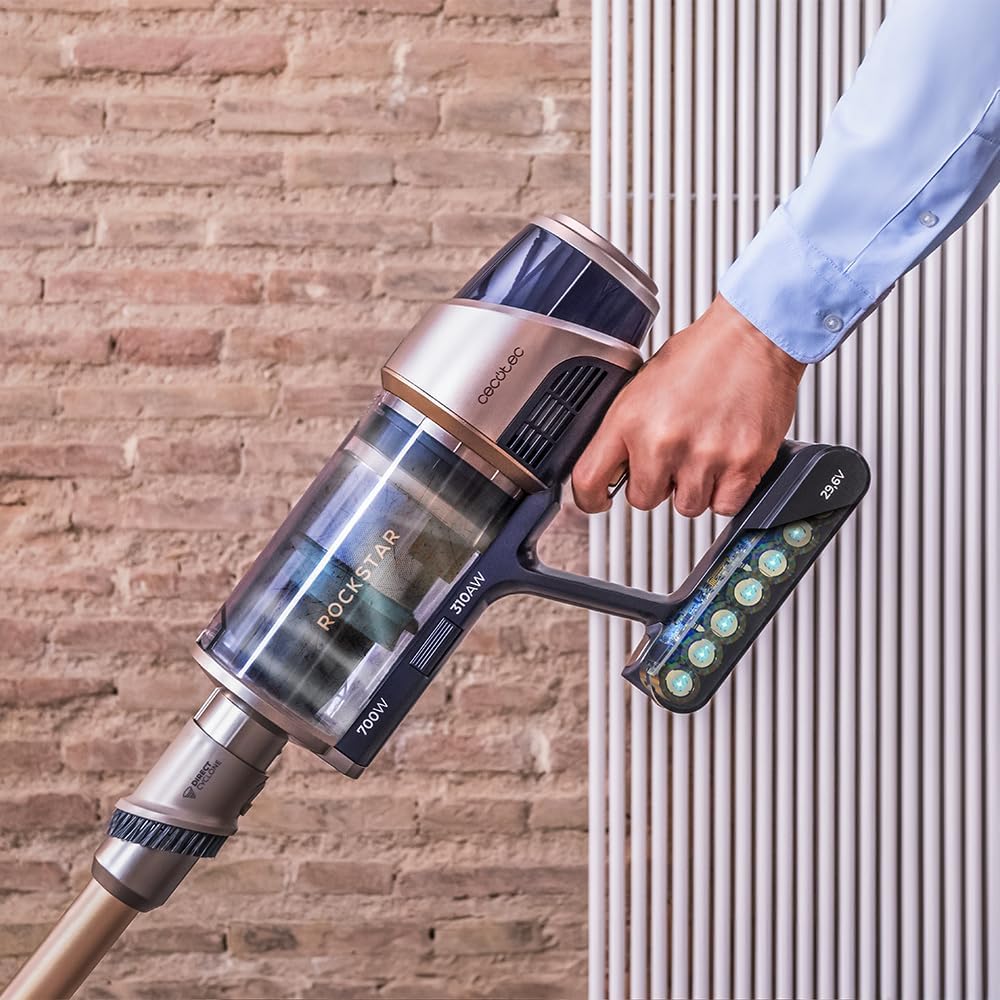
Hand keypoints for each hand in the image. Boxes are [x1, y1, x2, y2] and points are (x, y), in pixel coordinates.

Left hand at [572, 294, 806, 516]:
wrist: (753, 335)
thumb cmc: (702, 355)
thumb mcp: (642, 385)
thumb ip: (625, 429)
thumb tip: (613, 465)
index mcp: (629, 420)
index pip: (588, 480)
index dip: (591, 498)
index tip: (600, 500)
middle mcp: (662, 441)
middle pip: (643, 500)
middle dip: (657, 483)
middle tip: (674, 455)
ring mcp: (703, 457)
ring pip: (686, 506)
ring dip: (694, 487)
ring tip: (705, 450)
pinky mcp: (742, 465)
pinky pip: (724, 506)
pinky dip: (726, 491)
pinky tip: (727, 461)